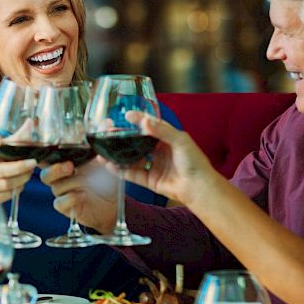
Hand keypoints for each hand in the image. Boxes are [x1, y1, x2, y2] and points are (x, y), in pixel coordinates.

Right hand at [0, 135, 36, 204]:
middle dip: (20, 166)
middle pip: (3, 170)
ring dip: (23, 178)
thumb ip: (15, 139)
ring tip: (30, 173)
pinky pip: (7, 195)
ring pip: (8, 184)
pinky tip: (21, 183)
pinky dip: (18, 188)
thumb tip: (31, 122)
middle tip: (33, 162)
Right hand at [40, 159, 118, 234]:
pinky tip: (83, 195)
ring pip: (56, 187)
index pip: (50, 159)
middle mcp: (62, 179)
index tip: (56, 150)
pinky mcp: (65, 208)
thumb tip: (101, 157)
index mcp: (68, 165)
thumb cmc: (108, 184)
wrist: (112, 206)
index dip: (48, 155)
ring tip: (87, 182)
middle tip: (69, 166)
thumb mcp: (109, 171)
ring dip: (71, 183)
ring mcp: (63, 194)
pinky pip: (59, 203)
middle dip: (55, 169)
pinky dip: (70, 198)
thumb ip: (105, 163)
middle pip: (46, 174)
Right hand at [101, 111, 216, 206]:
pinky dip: (120, 170)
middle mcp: (159, 151)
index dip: (138, 120)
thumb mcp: (180, 140)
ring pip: (132, 159)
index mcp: (168, 139)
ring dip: (118, 154)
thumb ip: (161, 130)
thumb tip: (144, 121)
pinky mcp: (149, 180)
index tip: (126, 115)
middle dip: (123, 138)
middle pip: (137, 142)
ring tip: (104, 149)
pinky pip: (131, 174)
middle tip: (110, 132)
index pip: (150, 126)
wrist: (198, 187)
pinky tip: (109, 165)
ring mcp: (153, 166)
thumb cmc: (195, 162)